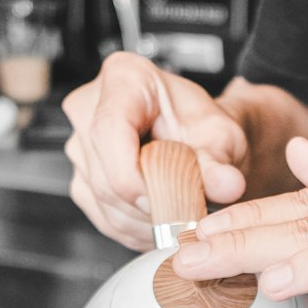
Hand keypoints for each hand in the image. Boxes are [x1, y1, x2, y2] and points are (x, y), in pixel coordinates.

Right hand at [62, 52, 249, 249]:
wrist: (197, 141)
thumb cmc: (202, 127)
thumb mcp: (221, 138)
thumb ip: (219, 162)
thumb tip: (227, 185)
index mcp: (124, 79)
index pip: (110, 131)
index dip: (136, 176)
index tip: (166, 199)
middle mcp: (90, 109)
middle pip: (107, 176)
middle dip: (151, 204)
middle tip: (188, 208)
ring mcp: (81, 148)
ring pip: (106, 204)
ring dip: (147, 221)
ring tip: (179, 210)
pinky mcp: (82, 182)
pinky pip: (105, 218)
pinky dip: (137, 228)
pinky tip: (162, 217)